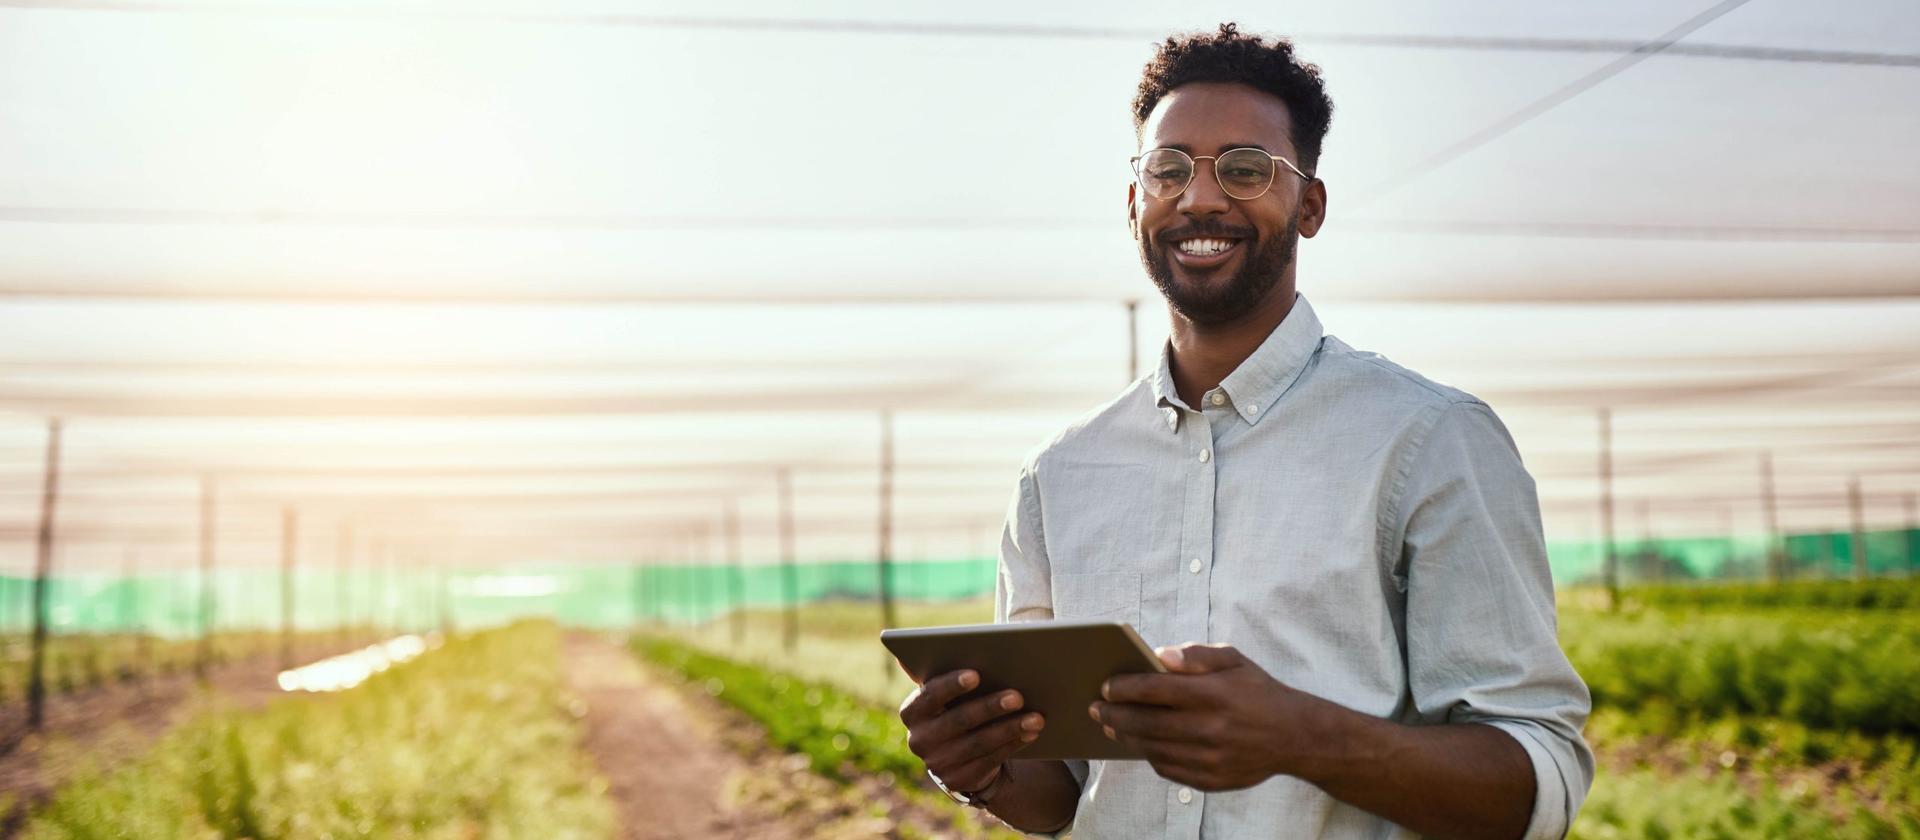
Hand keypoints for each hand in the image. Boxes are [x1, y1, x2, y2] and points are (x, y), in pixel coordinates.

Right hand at [898, 669, 1046, 793]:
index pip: (929, 696)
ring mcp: (937, 763)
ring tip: (1036, 717)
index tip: (976, 674)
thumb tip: (963, 642)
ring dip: (1010, 728)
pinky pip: (989, 760)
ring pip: (979, 742)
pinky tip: (1031, 733)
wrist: (955, 754)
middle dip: (990, 707)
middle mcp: (918, 739)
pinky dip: (1013, 744)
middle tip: (1018, 696)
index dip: (951, 685)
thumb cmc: (955, 708)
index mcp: (912, 711)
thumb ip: (948, 673)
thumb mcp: (947, 695)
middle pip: (959, 720)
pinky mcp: (957, 780)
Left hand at [1088, 643, 1314, 791]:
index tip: (1106, 686)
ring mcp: (1210, 758)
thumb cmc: (1258, 692)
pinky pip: (1168, 770)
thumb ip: (1197, 655)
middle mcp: (1211, 728)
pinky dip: (1149, 756)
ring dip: (1127, 738)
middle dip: (1114, 716)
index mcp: (1214, 694)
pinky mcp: (1211, 781)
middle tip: (1096, 709)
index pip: (1156, 689)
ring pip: (1153, 749)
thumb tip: (1159, 655)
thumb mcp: (1234, 660)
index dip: (1125, 688)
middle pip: (1147, 723)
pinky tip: (1141, 744)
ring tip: (1112, 727)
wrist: (1294, 736)